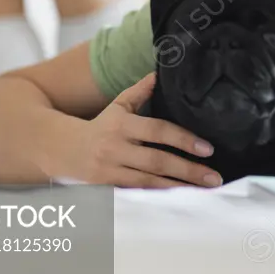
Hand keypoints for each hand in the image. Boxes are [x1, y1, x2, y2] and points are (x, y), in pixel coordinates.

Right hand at [64, 73, 222, 188]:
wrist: (60, 149)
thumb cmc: (99, 126)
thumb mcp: (118, 105)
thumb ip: (140, 91)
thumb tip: (160, 73)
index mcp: (121, 123)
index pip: (157, 130)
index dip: (183, 139)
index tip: (208, 149)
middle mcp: (115, 147)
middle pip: (157, 160)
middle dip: (188, 170)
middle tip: (214, 178)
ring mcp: (110, 170)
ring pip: (148, 182)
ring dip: (178, 188)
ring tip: (203, 191)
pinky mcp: (106, 188)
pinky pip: (137, 194)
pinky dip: (158, 198)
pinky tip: (178, 200)